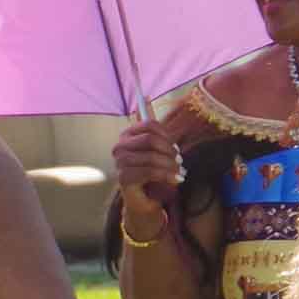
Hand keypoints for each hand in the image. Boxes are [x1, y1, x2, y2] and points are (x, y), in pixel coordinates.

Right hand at [109, 118, 181, 236]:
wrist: (147, 202)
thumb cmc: (153, 175)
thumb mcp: (157, 149)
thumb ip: (153, 128)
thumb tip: (145, 96)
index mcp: (127, 135)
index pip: (150, 125)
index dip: (167, 136)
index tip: (175, 148)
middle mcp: (119, 147)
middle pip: (150, 139)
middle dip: (169, 151)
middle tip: (179, 161)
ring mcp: (119, 163)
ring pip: (151, 156)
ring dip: (169, 165)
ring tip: (179, 173)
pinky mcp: (123, 178)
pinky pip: (149, 171)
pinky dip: (166, 175)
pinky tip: (175, 179)